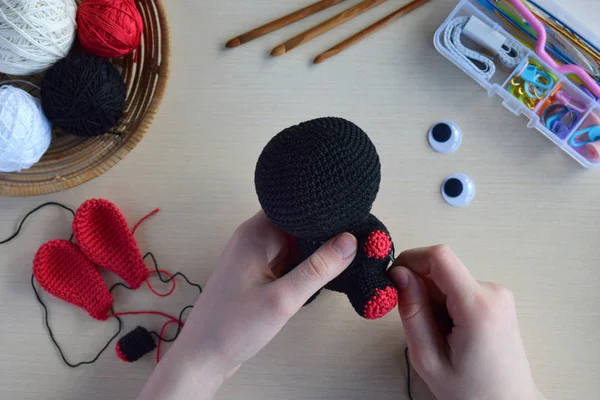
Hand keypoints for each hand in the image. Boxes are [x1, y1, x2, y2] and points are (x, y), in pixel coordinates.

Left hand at [138, 212, 356, 399]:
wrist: (203, 358)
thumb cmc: (235, 327)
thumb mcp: (283, 299)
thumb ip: (317, 269)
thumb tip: (350, 240)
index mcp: (255, 233)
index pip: (295, 205)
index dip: (322, 209)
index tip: (352, 215)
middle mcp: (253, 238)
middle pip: (296, 223)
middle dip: (322, 231)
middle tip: (357, 239)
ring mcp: (254, 256)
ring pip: (293, 243)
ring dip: (313, 250)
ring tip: (345, 254)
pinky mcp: (256, 273)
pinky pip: (286, 259)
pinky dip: (302, 265)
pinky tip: (320, 274)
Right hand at [389, 246, 543, 399]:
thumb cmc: (474, 392)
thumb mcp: (428, 358)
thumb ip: (412, 312)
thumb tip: (399, 274)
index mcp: (478, 307)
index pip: (439, 257)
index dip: (410, 260)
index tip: (393, 279)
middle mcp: (493, 293)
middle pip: (440, 270)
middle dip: (419, 291)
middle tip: (419, 326)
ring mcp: (497, 294)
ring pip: (446, 280)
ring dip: (432, 301)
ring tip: (438, 335)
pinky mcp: (495, 298)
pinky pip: (457, 288)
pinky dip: (444, 305)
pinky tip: (449, 331)